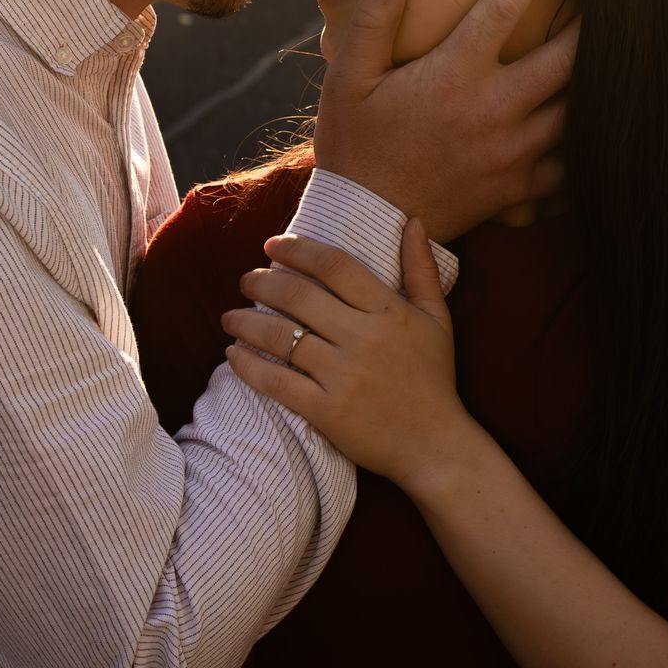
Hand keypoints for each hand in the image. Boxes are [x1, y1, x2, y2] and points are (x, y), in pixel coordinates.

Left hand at [222, 222, 478, 490]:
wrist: (435, 446)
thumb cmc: (434, 379)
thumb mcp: (437, 319)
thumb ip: (421, 269)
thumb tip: (412, 221)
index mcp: (389, 312)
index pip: (334, 266)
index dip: (298, 250)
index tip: (272, 245)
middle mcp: (364, 339)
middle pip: (299, 297)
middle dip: (262, 282)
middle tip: (246, 280)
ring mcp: (343, 376)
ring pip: (281, 337)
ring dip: (246, 322)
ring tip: (229, 316)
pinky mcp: (326, 411)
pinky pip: (277, 382)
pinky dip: (248, 366)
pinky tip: (233, 355)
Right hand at [312, 0, 577, 242]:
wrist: (367, 226)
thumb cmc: (356, 147)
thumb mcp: (347, 81)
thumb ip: (372, 23)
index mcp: (454, 74)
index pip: (504, 7)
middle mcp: (494, 108)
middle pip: (567, 58)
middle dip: (592, 23)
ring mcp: (513, 151)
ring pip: (578, 110)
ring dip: (596, 81)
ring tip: (612, 55)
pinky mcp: (519, 187)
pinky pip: (570, 164)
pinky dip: (587, 143)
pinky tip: (596, 125)